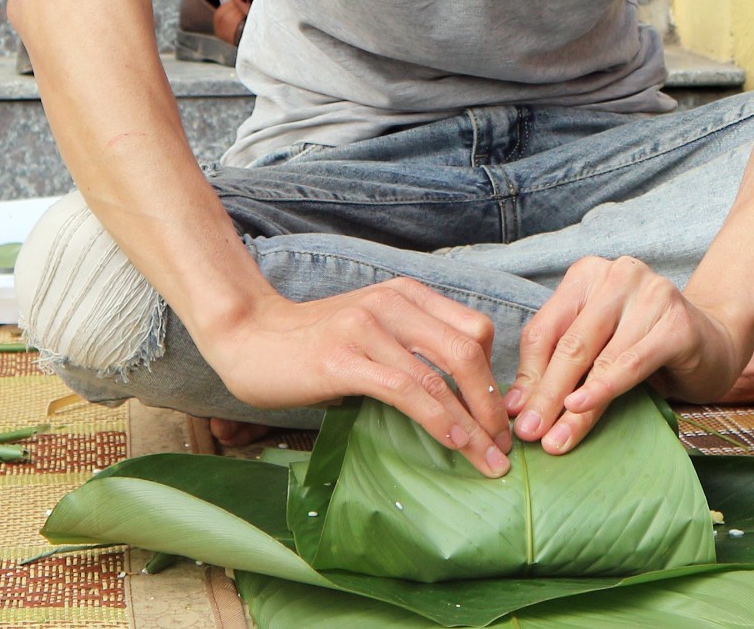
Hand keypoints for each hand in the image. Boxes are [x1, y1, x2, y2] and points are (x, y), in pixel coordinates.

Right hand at [197, 278, 515, 476]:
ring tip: (490, 459)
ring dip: (474, 423)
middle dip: (493, 404)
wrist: (249, 337)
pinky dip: (439, 420)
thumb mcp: (372, 330)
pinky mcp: (343, 358)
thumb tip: (462, 395)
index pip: (474, 329)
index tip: (498, 416)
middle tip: (504, 445)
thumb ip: (411, 346)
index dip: (494, 375)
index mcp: (405, 294)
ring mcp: (366, 328)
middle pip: (469, 350)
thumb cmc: (312, 344)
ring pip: (441, 375)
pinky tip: (455, 444)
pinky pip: (406, 390)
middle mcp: (391, 303)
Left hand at [505, 255, 750, 455]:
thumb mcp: (598, 352)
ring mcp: (650, 294)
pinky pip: (631, 362)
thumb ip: (559, 368)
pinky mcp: (677, 322)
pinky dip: (604, 388)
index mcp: (587, 275)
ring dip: (571, 405)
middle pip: (568, 344)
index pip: (545, 329)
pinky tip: (581, 408)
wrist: (716, 343)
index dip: (527, 376)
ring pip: (598, 358)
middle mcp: (617, 275)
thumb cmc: (647, 347)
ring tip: (554, 439)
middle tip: (528, 433)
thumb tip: (516, 407)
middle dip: (545, 394)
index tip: (514, 417)